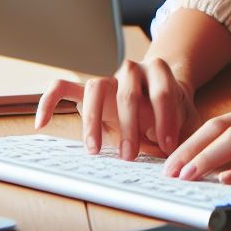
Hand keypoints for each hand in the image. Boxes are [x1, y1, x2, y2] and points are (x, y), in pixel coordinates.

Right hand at [35, 58, 201, 160]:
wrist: (165, 97)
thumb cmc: (175, 112)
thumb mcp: (187, 120)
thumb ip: (187, 134)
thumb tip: (186, 159)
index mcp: (159, 72)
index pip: (162, 91)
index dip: (165, 119)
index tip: (167, 146)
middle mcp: (132, 70)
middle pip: (127, 90)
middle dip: (130, 125)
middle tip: (131, 157)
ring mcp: (108, 80)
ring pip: (94, 86)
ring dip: (94, 120)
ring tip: (95, 151)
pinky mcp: (89, 92)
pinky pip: (62, 88)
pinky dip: (49, 102)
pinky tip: (42, 123)